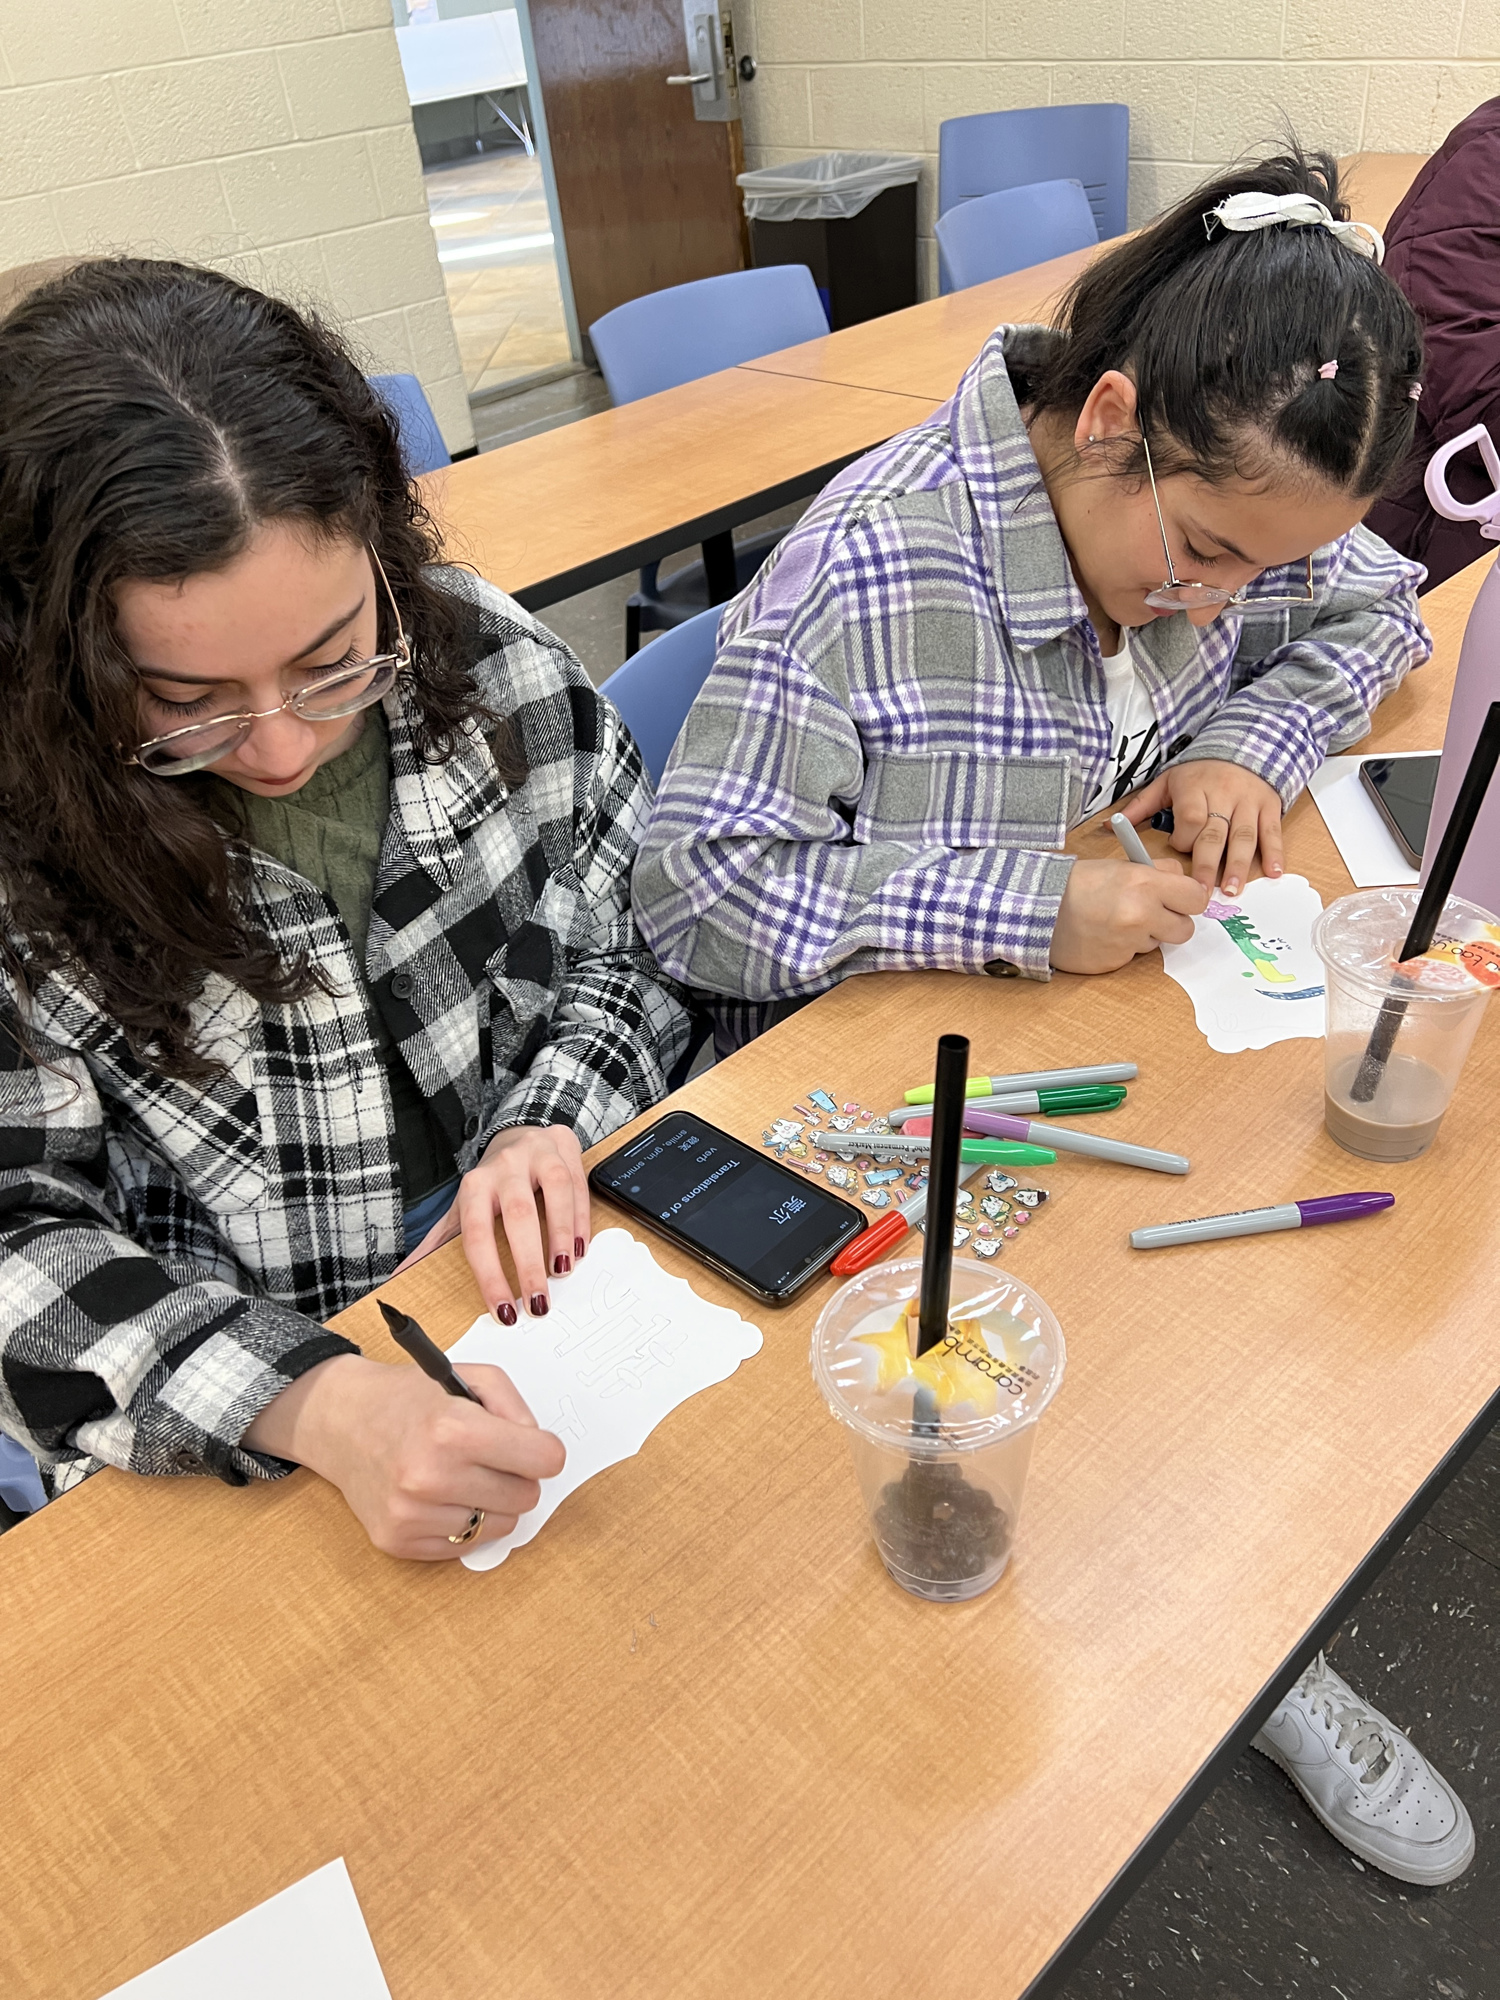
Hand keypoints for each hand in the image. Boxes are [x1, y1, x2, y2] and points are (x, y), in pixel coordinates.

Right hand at [244, 1353, 566, 1560]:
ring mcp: (411, 1514)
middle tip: (491, 1459)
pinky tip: (440, 1496)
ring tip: (462, 1476)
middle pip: (525, 1497)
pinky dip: (462, 1523)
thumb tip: (542, 1453)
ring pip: (500, 1527)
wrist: (339, 1421)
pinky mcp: (397, 1541)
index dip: (544, 1451)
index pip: (542, 1460)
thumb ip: (516, 1409)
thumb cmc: (408, 1397)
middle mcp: (430, 1477)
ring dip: (491, 1504)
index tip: (533, 1447)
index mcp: (452, 1430)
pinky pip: (465, 1546)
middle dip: (518, 1477)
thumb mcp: (470, 1378)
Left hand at [394, 1124, 590, 1322]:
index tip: (503, 1309)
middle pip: (518, 1215)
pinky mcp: (565, 1149)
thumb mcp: (462, 1208)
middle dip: (528, 1263)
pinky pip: (577, 1186)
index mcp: (474, 1185)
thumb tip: (400, 1276)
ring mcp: (537, 1155)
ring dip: (561, 1236)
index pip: (477, 1235)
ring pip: (554, 1193)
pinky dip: (581, 1220)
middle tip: (538, 1302)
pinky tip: (580, 1249)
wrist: (520, 1134)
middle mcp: (504, 1167)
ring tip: (563, 1273)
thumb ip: (437, 1242)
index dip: (490, 1275)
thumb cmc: (492, 1182)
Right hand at [1051, 857, 1208, 973]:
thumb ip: (1156, 872)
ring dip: (1144, 935)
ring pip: (1158, 943)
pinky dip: (1123, 947)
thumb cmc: (1079, 884)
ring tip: (1116, 921)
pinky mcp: (1116, 962)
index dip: (1190, 898)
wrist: (1038, 908)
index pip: (1197, 897)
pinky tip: (1103, 935)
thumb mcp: (1121, 866)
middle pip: (1185, 929)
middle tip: (1153, 913)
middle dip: (1172, 922)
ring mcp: (1128, 942)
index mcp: (1145, 883)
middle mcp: (1141, 914)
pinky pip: (1133, 956)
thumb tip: (1183, 881)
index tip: (1181, 899)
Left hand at [1120, 761, 1283, 895]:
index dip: (1185, 839)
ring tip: (1233, 889)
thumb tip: (1108, 826)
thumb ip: (1141, 805)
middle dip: (1208, 864)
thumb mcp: (1167, 782)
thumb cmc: (1199, 774)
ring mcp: (1248, 801)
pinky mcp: (1269, 806)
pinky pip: (1271, 831)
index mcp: (1194, 788)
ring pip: (1244, 836)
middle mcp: (1223, 795)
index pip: (1191, 818)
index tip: (1179, 849)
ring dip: (1239, 864)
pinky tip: (1274, 872)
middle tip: (1202, 892)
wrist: (1241, 747)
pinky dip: (1274, 852)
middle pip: (1216, 833)